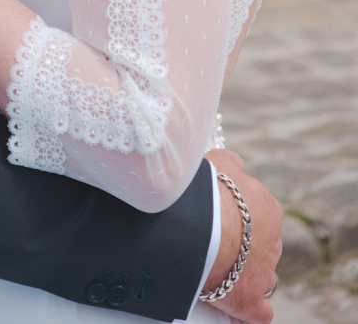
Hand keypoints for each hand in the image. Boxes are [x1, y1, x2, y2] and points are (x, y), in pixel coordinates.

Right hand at [202, 149, 281, 322]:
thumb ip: (232, 165)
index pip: (258, 216)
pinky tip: (235, 307)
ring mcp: (264, 273)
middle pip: (262, 247)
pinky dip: (248, 310)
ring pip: (261, 277)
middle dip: (244, 248)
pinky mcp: (251, 302)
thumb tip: (235, 164)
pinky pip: (258, 313)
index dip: (239, 219)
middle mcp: (272, 242)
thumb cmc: (207, 190)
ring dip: (246, 277)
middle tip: (216, 244)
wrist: (200, 223)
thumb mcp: (220, 163)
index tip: (220, 219)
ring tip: (220, 273)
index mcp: (267, 209)